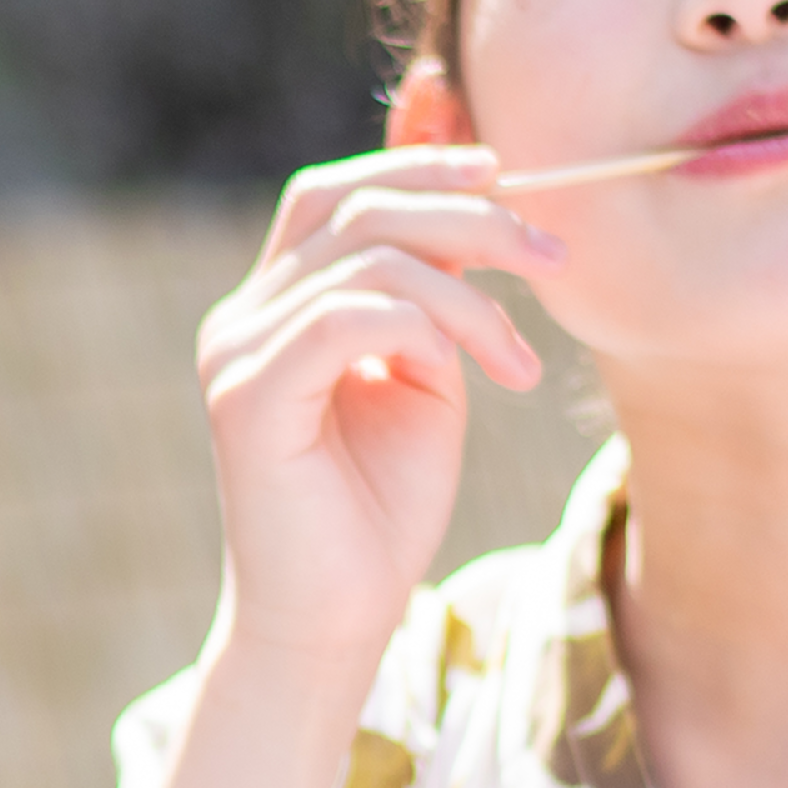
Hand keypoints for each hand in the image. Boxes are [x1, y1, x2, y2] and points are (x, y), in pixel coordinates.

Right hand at [197, 147, 553, 679]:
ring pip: (367, 259)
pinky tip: (470, 376)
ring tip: (519, 358)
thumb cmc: (381, 512)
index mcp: (274, 309)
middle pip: (355, 207)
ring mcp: (235, 356)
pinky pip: (348, 318)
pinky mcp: (246, 400)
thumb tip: (474, 210)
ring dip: (469, 297)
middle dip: (468, 216)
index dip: (417, 166)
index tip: (508, 177)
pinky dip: (427, 331)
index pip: (333, 196)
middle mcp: (241, 320)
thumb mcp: (426, 379)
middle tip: (552, 255)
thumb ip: (432, 299)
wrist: (334, 622)